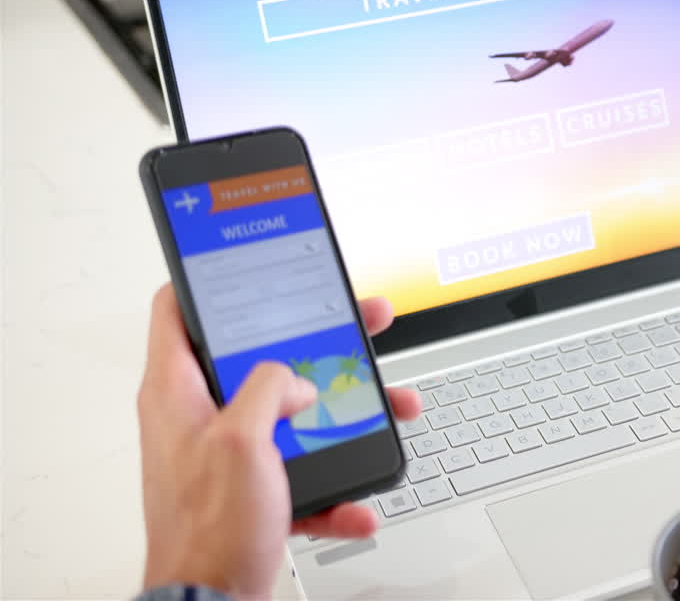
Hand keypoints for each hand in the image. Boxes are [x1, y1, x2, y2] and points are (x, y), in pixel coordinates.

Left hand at [138, 285, 420, 598]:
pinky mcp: (255, 487)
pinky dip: (339, 480)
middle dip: (317, 338)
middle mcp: (201, 416)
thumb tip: (296, 379)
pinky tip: (359, 494)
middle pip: (260, 355)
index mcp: (177, 392)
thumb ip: (269, 388)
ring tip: (388, 402)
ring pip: (296, 410)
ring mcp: (229, 452)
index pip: (177, 311)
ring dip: (347, 409)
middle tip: (357, 319)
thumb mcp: (241, 441)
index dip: (210, 279)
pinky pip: (307, 468)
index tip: (247, 262)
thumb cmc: (207, 530)